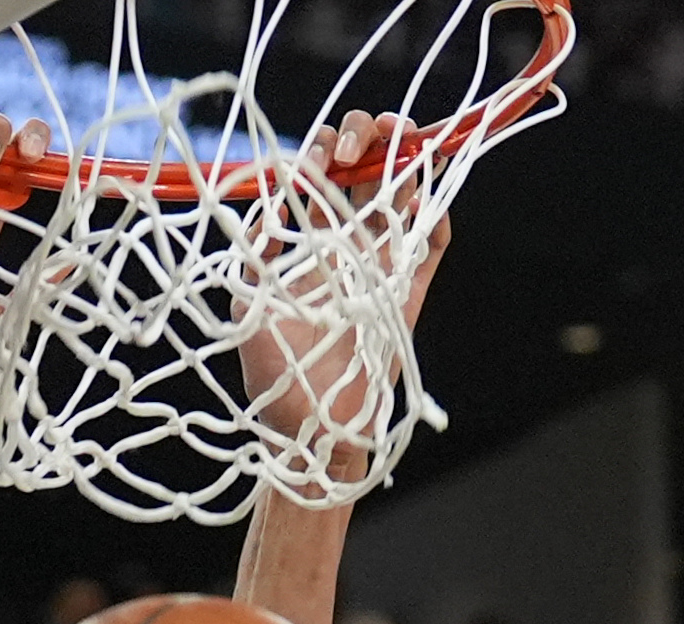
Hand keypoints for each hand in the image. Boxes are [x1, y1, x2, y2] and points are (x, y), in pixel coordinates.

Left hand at [234, 116, 451, 473]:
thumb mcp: (247, 303)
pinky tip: (422, 194)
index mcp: (310, 241)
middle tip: (355, 146)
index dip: (326, 148)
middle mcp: (349, 244)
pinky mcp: (412, 289)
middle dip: (368, 137)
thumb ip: (257, 250)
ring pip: (406, 190)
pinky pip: (434, 238)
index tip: (319, 154)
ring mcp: (383, 262)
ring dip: (407, 157)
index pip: (324, 173)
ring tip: (399, 143)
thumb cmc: (272, 372)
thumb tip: (271, 198)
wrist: (309, 427)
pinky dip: (436, 210)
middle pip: (369, 167)